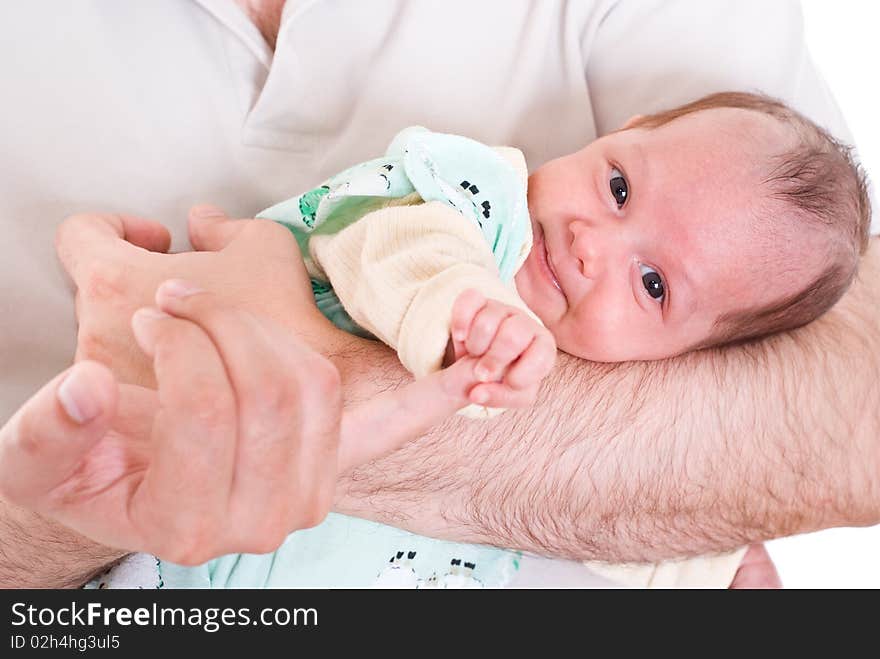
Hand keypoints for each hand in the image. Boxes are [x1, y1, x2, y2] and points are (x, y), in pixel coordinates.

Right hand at [0, 283, 476, 564]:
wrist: (119, 494)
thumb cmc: (82, 472)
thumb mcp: (37, 457)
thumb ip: (51, 430)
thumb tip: (86, 392)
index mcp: (187, 521)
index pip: (205, 411)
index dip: (178, 346)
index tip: (149, 314)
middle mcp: (262, 518)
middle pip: (272, 391)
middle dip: (220, 325)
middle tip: (175, 299)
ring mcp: (307, 491)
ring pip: (317, 384)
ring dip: (271, 330)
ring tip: (217, 312)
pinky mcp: (331, 462)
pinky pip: (389, 431)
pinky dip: (428, 400)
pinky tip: (467, 373)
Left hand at [56, 206, 337, 387]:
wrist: (303, 397)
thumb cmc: (282, 316)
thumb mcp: (264, 245)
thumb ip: (221, 224)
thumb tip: (202, 222)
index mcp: (116, 280)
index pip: (80, 234)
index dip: (120, 227)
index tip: (159, 242)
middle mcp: (96, 333)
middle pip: (97, 290)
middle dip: (142, 284)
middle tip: (192, 293)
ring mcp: (108, 384)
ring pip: (112, 339)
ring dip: (148, 330)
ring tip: (201, 337)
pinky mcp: (128, 422)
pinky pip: (128, 387)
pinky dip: (156, 373)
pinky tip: (199, 375)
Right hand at [450, 289, 555, 407]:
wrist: (473, 364)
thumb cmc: (498, 379)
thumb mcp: (506, 395)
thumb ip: (498, 397)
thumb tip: (476, 393)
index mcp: (542, 348)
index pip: (543, 356)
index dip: (523, 374)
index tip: (508, 383)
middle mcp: (525, 324)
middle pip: (512, 337)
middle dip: (493, 361)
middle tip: (481, 373)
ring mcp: (501, 309)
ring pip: (487, 322)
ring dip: (474, 346)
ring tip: (473, 355)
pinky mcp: (478, 300)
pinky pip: (469, 300)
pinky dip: (461, 321)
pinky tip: (460, 337)